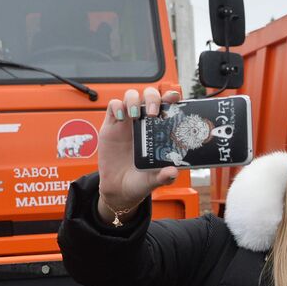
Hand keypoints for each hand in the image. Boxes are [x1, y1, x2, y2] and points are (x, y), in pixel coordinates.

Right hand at [96, 86, 180, 220]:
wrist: (118, 190)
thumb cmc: (140, 182)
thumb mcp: (153, 181)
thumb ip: (164, 177)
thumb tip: (173, 172)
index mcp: (159, 132)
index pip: (167, 107)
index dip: (171, 98)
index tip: (175, 98)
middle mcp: (144, 123)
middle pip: (149, 96)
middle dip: (152, 97)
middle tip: (153, 113)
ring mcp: (127, 123)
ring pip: (131, 96)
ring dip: (133, 100)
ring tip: (134, 115)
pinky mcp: (112, 126)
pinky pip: (113, 106)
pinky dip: (117, 106)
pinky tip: (121, 118)